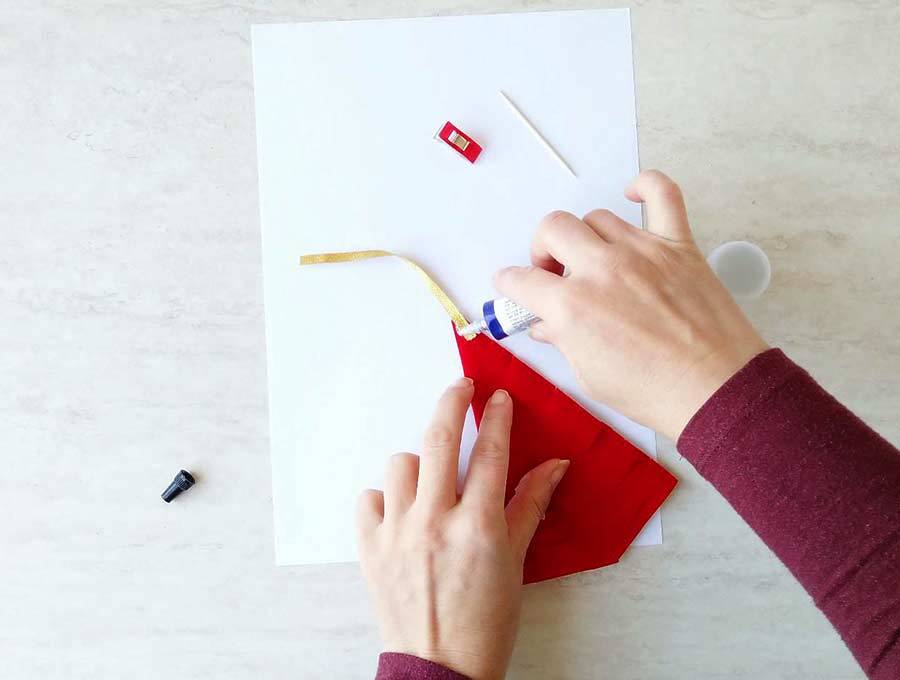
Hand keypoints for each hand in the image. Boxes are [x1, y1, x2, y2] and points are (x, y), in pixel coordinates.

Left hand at [357, 378, 568, 679]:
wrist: (440, 668)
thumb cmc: (485, 621)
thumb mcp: (515, 563)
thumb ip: (529, 507)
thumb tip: (554, 467)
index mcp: (478, 527)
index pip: (492, 453)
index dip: (497, 417)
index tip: (498, 397)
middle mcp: (435, 521)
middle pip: (440, 438)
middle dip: (452, 400)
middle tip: (461, 387)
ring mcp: (398, 532)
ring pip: (401, 463)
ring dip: (419, 464)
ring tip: (432, 483)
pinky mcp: (370, 546)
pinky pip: (369, 498)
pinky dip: (385, 498)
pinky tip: (402, 513)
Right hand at [494, 170, 766, 440]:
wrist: (714, 391)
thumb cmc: (652, 391)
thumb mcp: (589, 375)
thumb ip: (562, 340)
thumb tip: (546, 325)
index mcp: (572, 306)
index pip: (520, 280)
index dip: (509, 284)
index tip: (513, 286)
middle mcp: (601, 269)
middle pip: (553, 229)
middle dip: (543, 250)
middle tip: (555, 273)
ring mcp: (641, 251)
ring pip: (597, 217)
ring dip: (587, 237)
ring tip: (596, 259)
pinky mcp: (678, 245)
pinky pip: (662, 194)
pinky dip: (645, 186)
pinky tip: (633, 195)